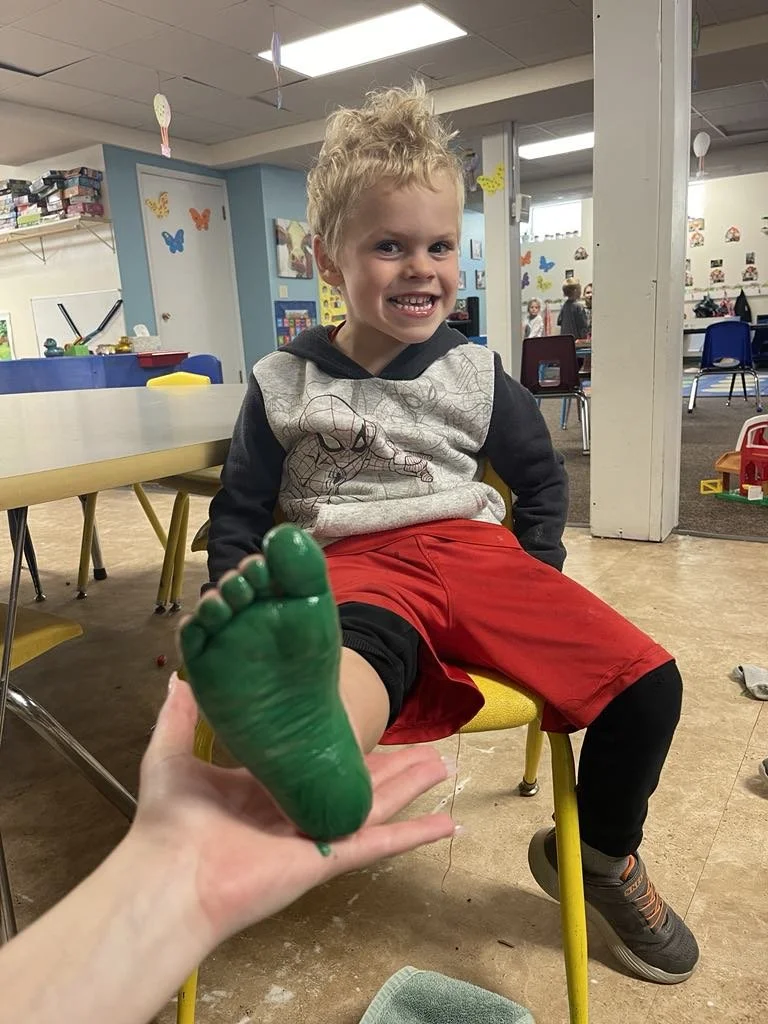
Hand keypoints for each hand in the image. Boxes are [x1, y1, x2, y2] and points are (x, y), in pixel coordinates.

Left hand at [132, 677, 454, 943]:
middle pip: (358, 784)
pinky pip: (379, 843)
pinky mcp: (326, 859)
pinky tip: (447, 823)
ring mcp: (315, 837)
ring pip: (376, 805)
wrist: (169, 875)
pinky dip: (415, 835)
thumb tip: (181, 678)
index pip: (318, 764)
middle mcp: (296, 812)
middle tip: (426, 749)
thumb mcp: (171, 754)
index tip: (371, 731)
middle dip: (394, 767)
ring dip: (412, 786)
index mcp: (265, 790)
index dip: (348, 748)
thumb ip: (179, 717)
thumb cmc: (168, 822)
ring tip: (442, 766)